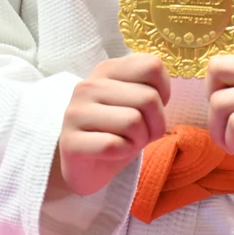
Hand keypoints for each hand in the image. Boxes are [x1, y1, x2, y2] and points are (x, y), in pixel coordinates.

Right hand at [51, 55, 171, 196]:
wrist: (87, 168)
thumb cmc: (118, 132)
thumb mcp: (138, 104)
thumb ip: (150, 88)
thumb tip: (162, 93)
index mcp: (107, 69)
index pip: (153, 66)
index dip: (164, 92)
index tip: (150, 108)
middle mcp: (88, 85)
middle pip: (148, 98)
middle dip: (155, 123)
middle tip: (140, 133)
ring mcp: (76, 112)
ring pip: (133, 121)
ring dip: (139, 140)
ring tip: (125, 142)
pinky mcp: (70, 141)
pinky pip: (113, 145)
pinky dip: (122, 153)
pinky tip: (112, 153)